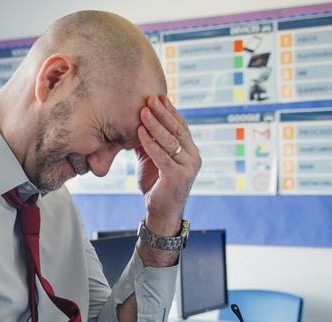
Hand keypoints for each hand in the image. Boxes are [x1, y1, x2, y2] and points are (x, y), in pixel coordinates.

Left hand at [136, 96, 201, 235]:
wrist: (161, 213)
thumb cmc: (156, 186)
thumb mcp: (153, 160)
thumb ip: (150, 143)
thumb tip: (138, 123)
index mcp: (191, 152)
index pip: (181, 127)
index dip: (171, 111)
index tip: (160, 97)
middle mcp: (193, 158)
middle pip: (178, 130)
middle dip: (163, 113)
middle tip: (151, 99)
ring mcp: (188, 167)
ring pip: (170, 141)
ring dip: (156, 125)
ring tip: (143, 111)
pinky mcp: (177, 177)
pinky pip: (162, 156)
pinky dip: (150, 143)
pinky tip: (140, 132)